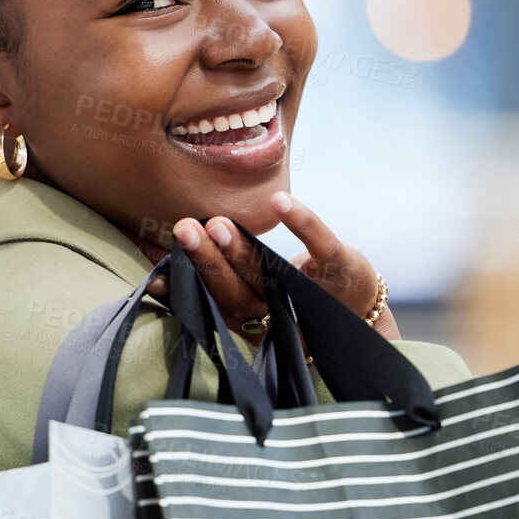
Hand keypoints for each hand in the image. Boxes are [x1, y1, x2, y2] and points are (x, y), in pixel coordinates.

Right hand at [143, 191, 397, 340]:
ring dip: (241, 250)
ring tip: (217, 224)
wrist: (359, 311)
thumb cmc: (292, 297)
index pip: (216, 303)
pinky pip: (320, 245)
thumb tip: (159, 280)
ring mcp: (308, 290)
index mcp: (252, 315)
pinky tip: (281, 203)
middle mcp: (277, 311)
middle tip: (186, 231)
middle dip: (211, 262)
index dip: (189, 291)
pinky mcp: (339, 269)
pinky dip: (303, 222)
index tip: (161, 276)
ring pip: (267, 275)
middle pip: (238, 291)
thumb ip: (210, 283)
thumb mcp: (250, 294)